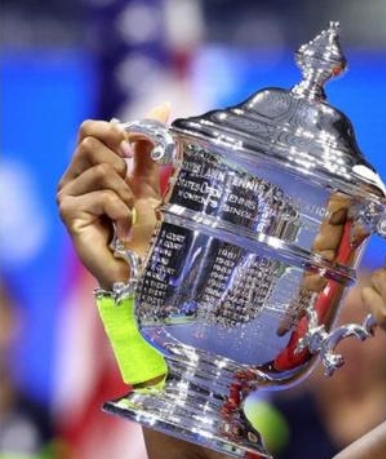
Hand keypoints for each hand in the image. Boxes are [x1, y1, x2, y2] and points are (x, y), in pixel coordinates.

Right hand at [56, 103, 170, 288]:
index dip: (113, 131)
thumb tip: (161, 106)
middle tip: (129, 194)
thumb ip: (148, 148)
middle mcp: (72, 179)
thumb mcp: (149, 183)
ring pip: (102, 168)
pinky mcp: (68, 214)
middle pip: (91, 142)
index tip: (131, 150)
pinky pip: (103, 194)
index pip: (89, 128)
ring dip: (125, 193)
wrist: (144, 268)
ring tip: (127, 215)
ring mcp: (66, 196)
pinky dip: (122, 210)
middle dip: (122, 166)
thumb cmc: (145, 231)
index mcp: (88, 167)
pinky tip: (122, 227)